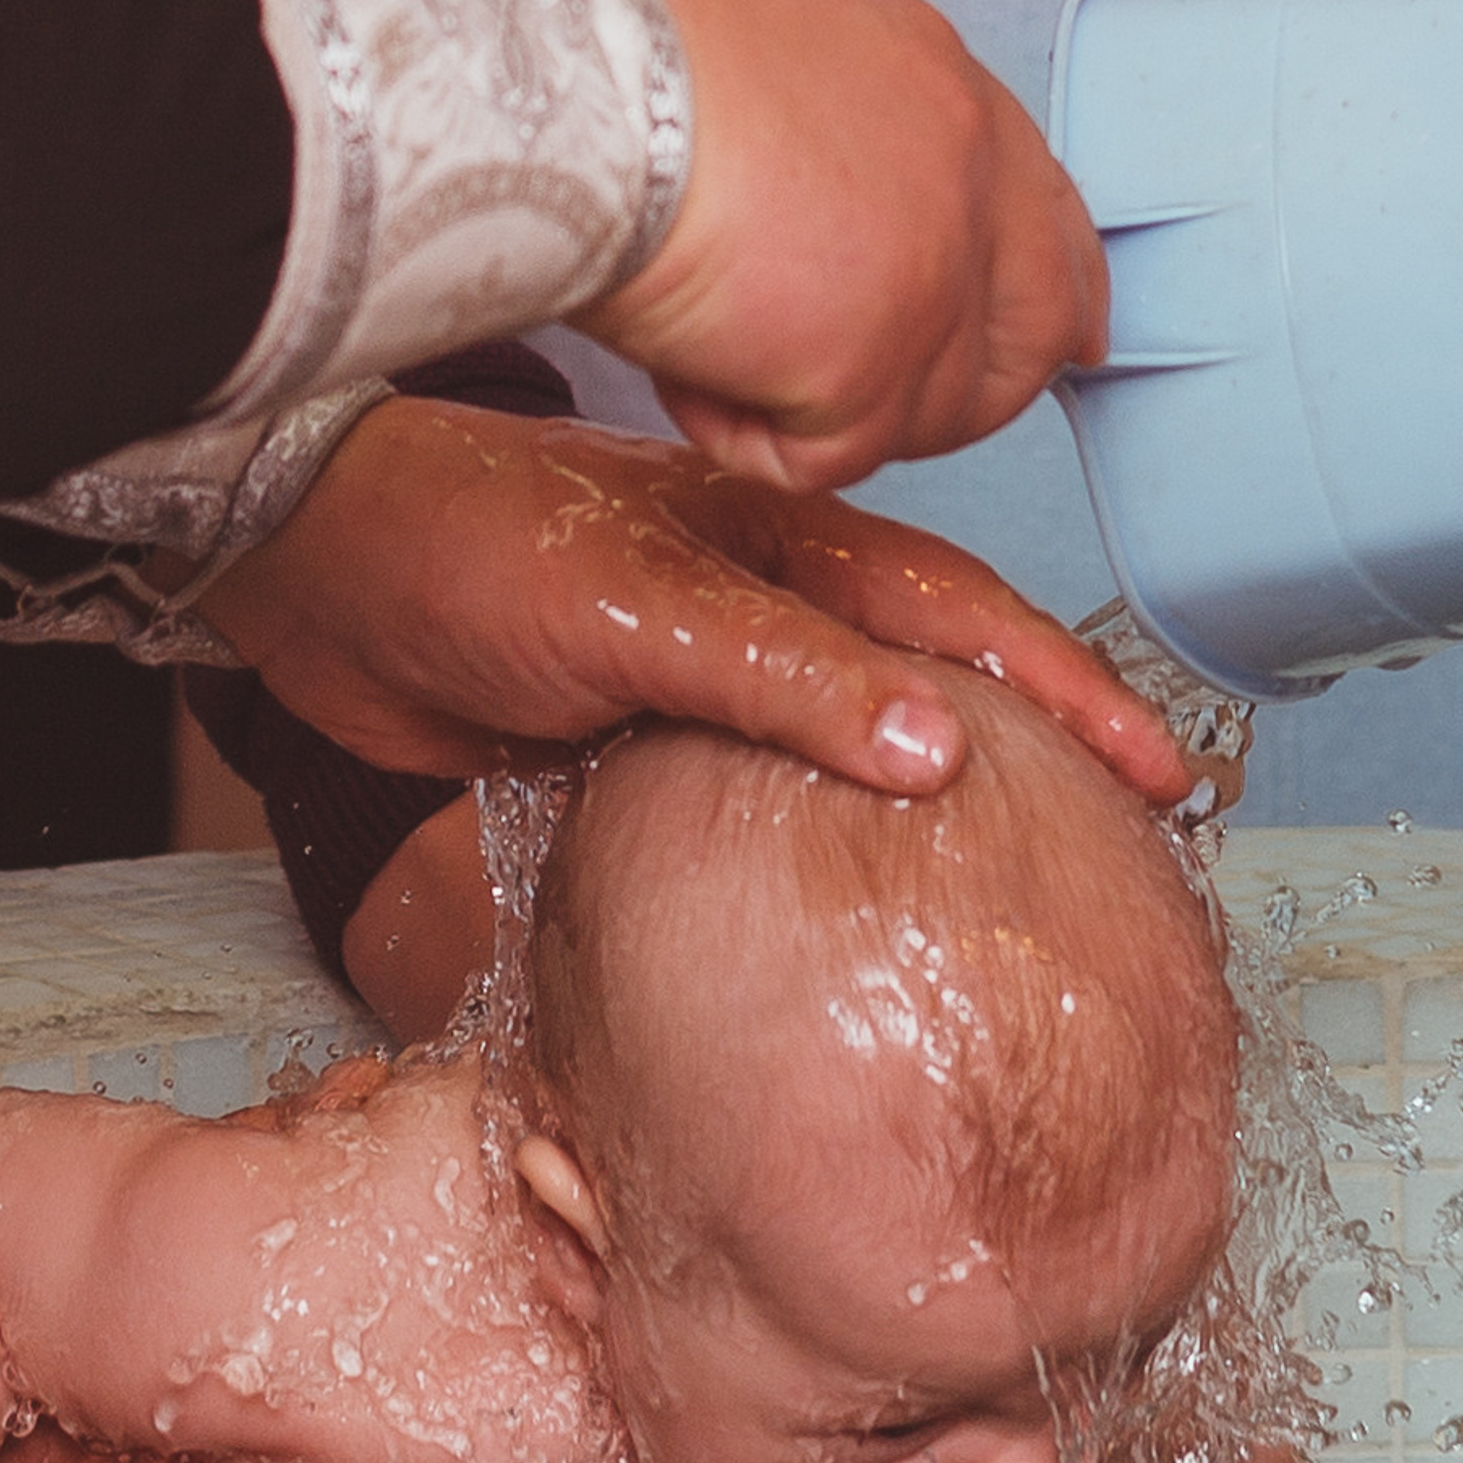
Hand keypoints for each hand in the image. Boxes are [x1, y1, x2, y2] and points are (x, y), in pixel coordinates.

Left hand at [202, 399, 1192, 802]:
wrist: (304, 576)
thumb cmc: (463, 544)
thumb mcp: (638, 609)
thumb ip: (782, 673)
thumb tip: (939, 751)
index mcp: (787, 549)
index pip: (963, 624)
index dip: (1068, 696)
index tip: (1158, 773)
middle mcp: (762, 615)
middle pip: (930, 692)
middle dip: (1033, 759)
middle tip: (1125, 842)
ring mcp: (702, 690)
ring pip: (845, 760)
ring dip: (931, 814)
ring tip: (1014, 890)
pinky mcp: (634, 757)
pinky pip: (749, 816)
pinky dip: (810, 861)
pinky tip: (844, 918)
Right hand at [580, 0, 1108, 494]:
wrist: (583, 103)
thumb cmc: (615, 73)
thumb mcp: (770, 68)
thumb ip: (843, 148)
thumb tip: (835, 235)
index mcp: (938, 84)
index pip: (1046, 209)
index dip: (1063, 288)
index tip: (1075, 342)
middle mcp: (965, 175)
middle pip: (1027, 338)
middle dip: (957, 400)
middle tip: (857, 412)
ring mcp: (934, 277)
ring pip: (914, 418)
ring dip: (808, 409)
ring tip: (707, 341)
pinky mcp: (875, 369)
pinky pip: (818, 462)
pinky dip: (741, 437)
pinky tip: (685, 366)